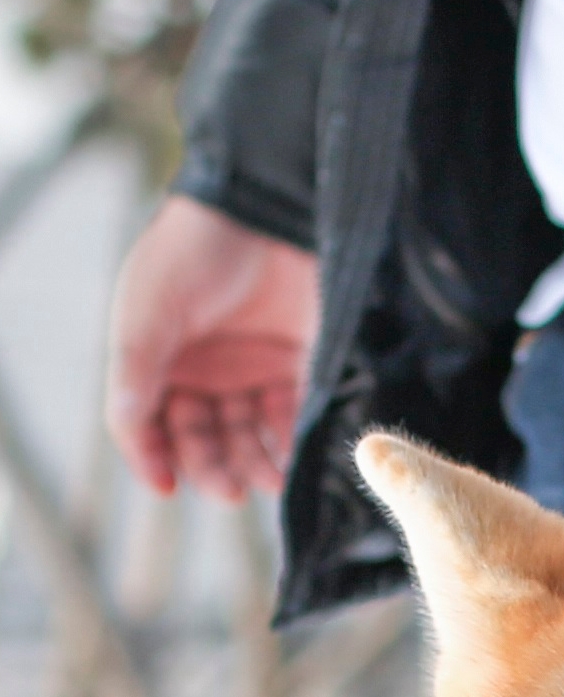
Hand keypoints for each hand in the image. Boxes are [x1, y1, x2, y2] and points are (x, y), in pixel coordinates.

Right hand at [107, 196, 318, 502]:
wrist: (264, 207)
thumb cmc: (193, 251)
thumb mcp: (150, 310)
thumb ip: (137, 373)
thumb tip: (128, 432)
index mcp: (159, 361)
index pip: (151, 424)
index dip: (155, 456)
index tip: (166, 486)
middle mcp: (205, 372)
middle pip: (204, 440)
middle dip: (214, 467)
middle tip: (229, 488)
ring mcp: (254, 370)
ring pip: (250, 438)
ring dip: (256, 463)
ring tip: (267, 479)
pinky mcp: (301, 366)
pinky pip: (295, 418)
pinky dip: (293, 441)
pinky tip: (293, 458)